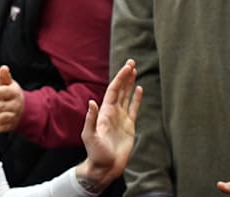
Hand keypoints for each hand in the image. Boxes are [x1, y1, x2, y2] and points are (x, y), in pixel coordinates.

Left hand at [0, 65, 23, 133]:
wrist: (24, 109)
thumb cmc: (10, 92)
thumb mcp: (9, 83)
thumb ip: (5, 76)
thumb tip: (3, 67)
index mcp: (13, 93)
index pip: (3, 92)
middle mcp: (15, 105)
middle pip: (0, 106)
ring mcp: (13, 117)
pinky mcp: (10, 127)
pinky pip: (0, 128)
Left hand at [76, 59, 142, 192]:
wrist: (105, 166)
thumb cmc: (95, 152)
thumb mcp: (89, 135)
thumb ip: (90, 119)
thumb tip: (92, 101)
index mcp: (104, 112)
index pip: (113, 90)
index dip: (120, 78)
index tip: (127, 67)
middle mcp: (112, 112)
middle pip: (120, 90)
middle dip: (125, 76)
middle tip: (132, 62)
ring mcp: (121, 118)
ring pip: (127, 96)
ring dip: (130, 84)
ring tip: (135, 70)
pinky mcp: (129, 126)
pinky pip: (134, 109)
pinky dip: (137, 98)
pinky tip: (140, 89)